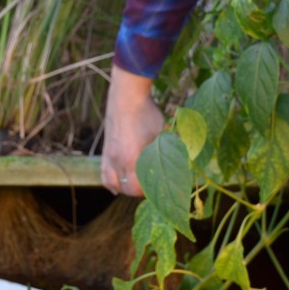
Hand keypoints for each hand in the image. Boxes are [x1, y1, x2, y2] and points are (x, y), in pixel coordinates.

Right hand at [100, 65, 164, 195]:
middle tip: (151, 188)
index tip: (160, 189)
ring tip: (134, 188)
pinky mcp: (105, 151)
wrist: (127, 96)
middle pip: (127, 189)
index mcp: (133, 160)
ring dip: (123, 189)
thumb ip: (169, 151)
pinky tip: (116, 187)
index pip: (137, 189)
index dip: (149, 193)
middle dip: (139, 191)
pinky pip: (104, 174)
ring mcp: (109, 156)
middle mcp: (118, 161)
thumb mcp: (162, 134)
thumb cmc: (147, 114)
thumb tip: (183, 162)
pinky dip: (110, 183)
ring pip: (112, 183)